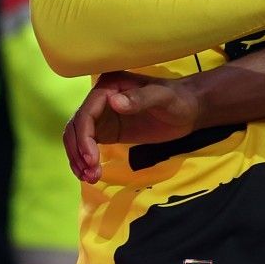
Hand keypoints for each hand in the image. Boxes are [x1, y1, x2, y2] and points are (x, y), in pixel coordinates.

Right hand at [63, 72, 202, 182]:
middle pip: (75, 127)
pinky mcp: (107, 131)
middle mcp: (100, 99)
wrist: (189, 109)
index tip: (92, 160)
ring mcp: (102, 115)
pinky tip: (91, 175)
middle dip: (78, 152)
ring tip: (91, 178)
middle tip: (91, 174)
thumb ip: (141, 98)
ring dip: (79, 159)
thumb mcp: (163, 98)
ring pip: (77, 139)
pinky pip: (87, 146)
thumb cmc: (179, 99)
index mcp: (110, 85)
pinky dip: (85, 161)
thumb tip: (114, 102)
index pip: (86, 113)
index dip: (84, 138)